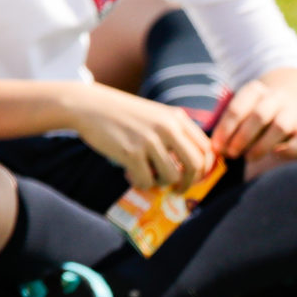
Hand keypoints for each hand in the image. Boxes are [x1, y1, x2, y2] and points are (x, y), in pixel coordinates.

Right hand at [64, 82, 212, 192]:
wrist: (90, 106)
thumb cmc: (124, 114)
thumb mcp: (156, 115)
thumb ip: (174, 134)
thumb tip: (190, 168)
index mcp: (177, 118)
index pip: (206, 148)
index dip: (205, 168)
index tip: (196, 178)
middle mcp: (168, 128)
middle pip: (195, 165)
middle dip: (190, 183)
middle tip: (178, 190)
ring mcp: (150, 140)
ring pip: (171, 176)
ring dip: (161, 184)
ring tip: (148, 177)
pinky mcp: (131, 152)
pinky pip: (146, 181)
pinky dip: (140, 184)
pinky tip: (130, 175)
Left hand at [209, 69, 296, 162]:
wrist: (288, 103)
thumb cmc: (253, 116)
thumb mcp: (240, 112)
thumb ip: (227, 129)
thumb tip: (214, 150)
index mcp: (255, 90)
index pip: (237, 107)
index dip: (225, 129)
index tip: (216, 146)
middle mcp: (275, 98)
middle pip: (259, 115)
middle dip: (242, 137)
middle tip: (231, 154)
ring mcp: (292, 113)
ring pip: (280, 126)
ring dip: (262, 145)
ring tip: (249, 157)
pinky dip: (290, 149)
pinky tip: (276, 154)